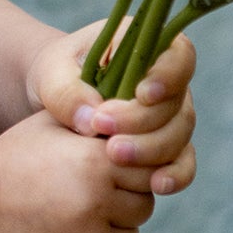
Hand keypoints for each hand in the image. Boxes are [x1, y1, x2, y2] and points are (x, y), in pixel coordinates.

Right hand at [0, 108, 154, 232]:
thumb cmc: (12, 160)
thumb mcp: (52, 127)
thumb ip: (98, 125)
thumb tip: (142, 128)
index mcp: (95, 160)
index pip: (147, 168)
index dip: (125, 168)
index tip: (102, 169)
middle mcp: (98, 201)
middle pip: (143, 204)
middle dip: (121, 199)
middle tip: (82, 194)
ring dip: (110, 229)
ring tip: (69, 217)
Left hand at [26, 23, 196, 198]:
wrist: (53, 101)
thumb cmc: (55, 75)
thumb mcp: (51, 73)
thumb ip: (67, 91)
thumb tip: (91, 121)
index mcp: (145, 46)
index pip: (178, 55)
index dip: (168, 75)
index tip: (141, 95)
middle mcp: (166, 81)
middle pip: (176, 103)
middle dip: (143, 121)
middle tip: (103, 130)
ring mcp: (170, 116)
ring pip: (179, 135)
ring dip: (151, 150)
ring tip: (113, 155)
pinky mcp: (166, 146)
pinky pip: (182, 163)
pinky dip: (173, 175)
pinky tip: (155, 185)